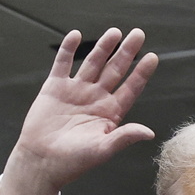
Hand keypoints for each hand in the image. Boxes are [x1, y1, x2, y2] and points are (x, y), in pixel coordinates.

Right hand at [0, 28, 158, 194]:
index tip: (153, 57)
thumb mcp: (103, 150)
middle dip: (127, 52)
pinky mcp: (54, 88)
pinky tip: (76, 35)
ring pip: (93, 63)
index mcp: (110, 113)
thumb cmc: (74, 161)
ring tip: (115, 32)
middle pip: (115, 70)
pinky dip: (68, 49)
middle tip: (139, 34)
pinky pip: (63, 64)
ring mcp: (76, 91)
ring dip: (104, 47)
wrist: (42, 162)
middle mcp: (96, 98)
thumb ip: (124, 137)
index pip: (131, 88)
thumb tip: (149, 132)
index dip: (142, 73)